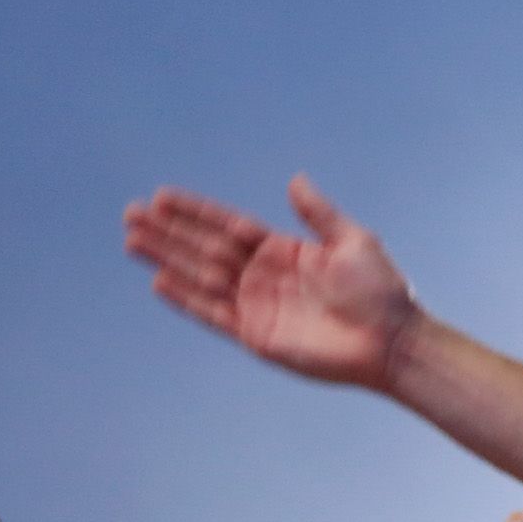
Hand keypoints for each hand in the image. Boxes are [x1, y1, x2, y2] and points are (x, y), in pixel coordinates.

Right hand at [124, 176, 417, 389]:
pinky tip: (159, 282)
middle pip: (204, 248)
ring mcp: (258, 306)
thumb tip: (294, 180)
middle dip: (168, 232)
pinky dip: (187, 299)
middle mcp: (264, 276)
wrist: (392, 341)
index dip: (195, 212)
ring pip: (200, 277)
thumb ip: (318, 213)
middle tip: (131, 214)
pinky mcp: (257, 336)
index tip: (161, 197)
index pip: (228, 226)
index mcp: (284, 250)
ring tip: (131, 241)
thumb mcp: (352, 241)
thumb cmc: (381, 291)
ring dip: (166, 259)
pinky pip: (213, 314)